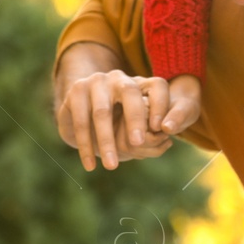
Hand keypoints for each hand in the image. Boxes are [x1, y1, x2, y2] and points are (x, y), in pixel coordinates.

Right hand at [55, 50, 201, 170]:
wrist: (82, 116)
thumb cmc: (119, 123)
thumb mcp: (137, 125)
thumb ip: (152, 130)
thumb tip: (167, 142)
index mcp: (142, 83)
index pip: (158, 87)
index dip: (161, 105)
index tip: (160, 128)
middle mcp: (120, 78)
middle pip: (130, 94)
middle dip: (134, 119)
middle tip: (137, 144)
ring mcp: (97, 81)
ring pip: (102, 112)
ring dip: (106, 141)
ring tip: (111, 165)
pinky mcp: (76, 90)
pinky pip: (80, 121)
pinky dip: (85, 145)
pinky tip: (90, 165)